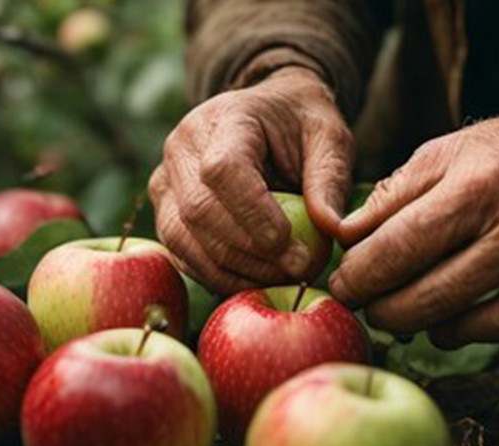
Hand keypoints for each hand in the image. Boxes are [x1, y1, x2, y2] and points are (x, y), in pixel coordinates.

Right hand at [149, 66, 352, 294]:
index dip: (254, 214)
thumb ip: (330, 179)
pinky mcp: (164, 210)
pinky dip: (218, 276)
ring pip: (184, 238)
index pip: (223, 169)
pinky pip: (182, 253)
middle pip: (200, 210)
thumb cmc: (300, 125)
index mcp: (225, 118)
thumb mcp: (329, 137)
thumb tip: (334, 230)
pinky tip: (256, 280)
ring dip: (233, 270)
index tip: (293, 246)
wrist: (267, 113)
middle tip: (297, 270)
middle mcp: (182, 147)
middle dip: (249, 251)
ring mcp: (166, 180)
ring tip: (281, 278)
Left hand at [329, 86, 498, 346]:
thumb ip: (398, 191)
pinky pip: (490, 330)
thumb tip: (345, 235)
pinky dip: (454, 333)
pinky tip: (437, 324)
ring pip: (449, 315)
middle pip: (417, 286)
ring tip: (389, 314)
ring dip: (406, 322)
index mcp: (473, 181)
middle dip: (373, 303)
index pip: (395, 242)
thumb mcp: (457, 149)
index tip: (337, 281)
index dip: (357, 272)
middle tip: (355, 303)